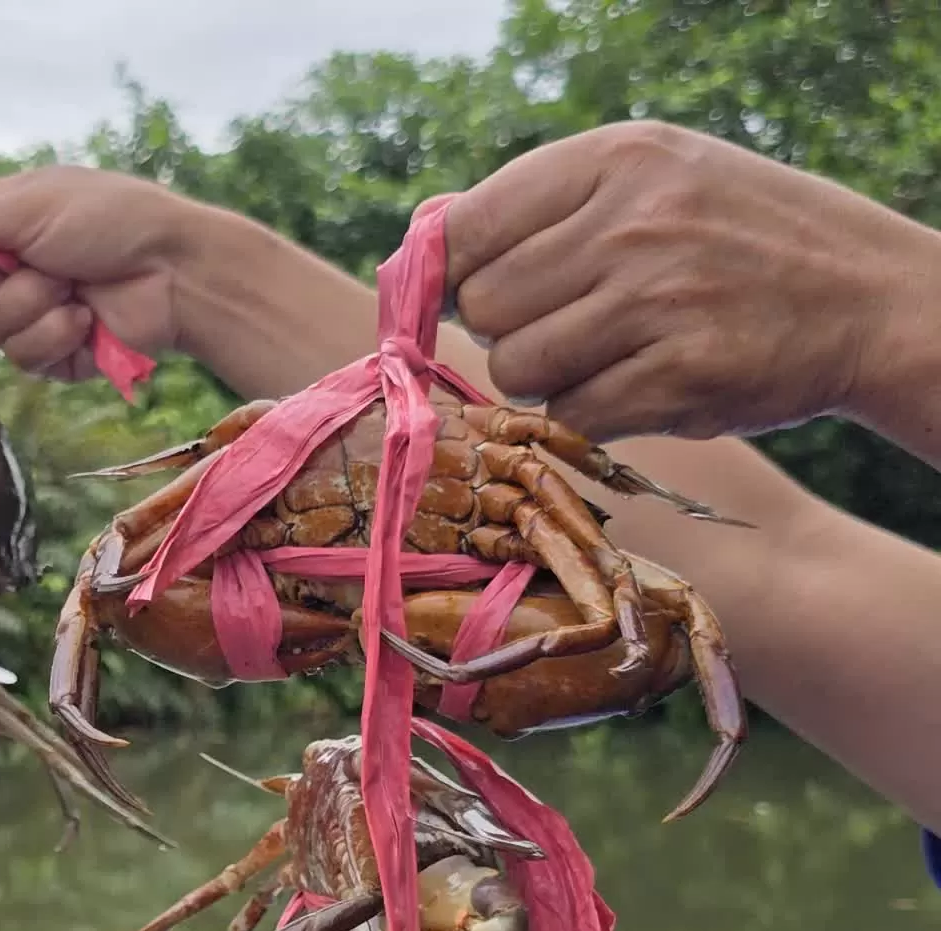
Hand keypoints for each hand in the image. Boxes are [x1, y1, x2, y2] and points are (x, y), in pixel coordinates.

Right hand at [0, 166, 201, 379]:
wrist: (177, 270)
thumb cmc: (110, 220)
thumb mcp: (29, 209)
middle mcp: (1, 271)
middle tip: (39, 268)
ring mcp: (25, 314)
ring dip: (33, 310)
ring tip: (72, 289)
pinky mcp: (51, 354)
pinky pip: (25, 360)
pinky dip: (57, 338)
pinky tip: (87, 319)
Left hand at [442, 120, 937, 442]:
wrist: (867, 297)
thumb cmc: (733, 238)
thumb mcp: (650, 179)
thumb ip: (536, 206)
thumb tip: (420, 237)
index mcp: (616, 160)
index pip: (463, 229)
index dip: (452, 275)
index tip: (475, 293)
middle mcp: (632, 223)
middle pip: (485, 308)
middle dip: (509, 329)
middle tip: (568, 323)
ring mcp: (656, 302)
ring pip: (516, 369)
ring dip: (545, 376)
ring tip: (607, 351)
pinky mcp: (677, 378)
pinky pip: (570, 414)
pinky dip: (590, 412)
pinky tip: (641, 382)